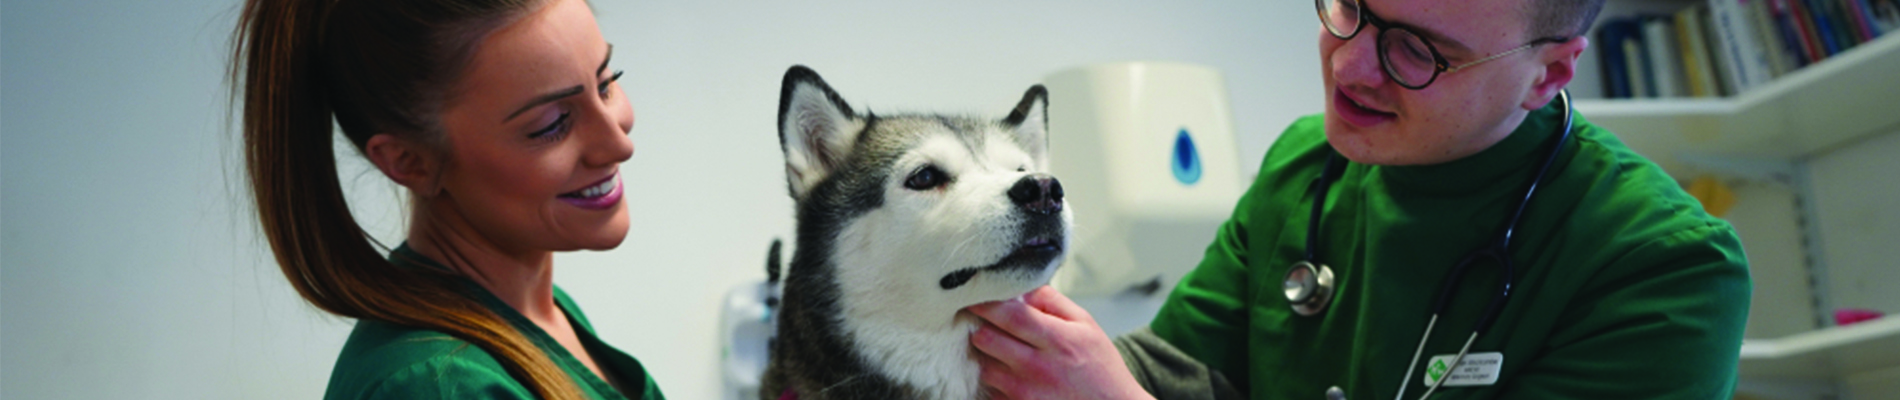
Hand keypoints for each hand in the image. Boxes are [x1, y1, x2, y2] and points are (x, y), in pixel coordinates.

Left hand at [966, 286, 1153, 399]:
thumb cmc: (1100, 366)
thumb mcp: (1086, 325)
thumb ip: (1052, 302)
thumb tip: (1020, 289)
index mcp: (1057, 340)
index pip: (1010, 315)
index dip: (987, 304)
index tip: (976, 297)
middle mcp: (1039, 367)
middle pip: (986, 340)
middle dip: (983, 329)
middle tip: (988, 326)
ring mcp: (1026, 393)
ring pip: (984, 368)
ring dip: (988, 358)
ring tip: (1003, 354)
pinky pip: (992, 392)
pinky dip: (996, 382)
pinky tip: (1011, 377)